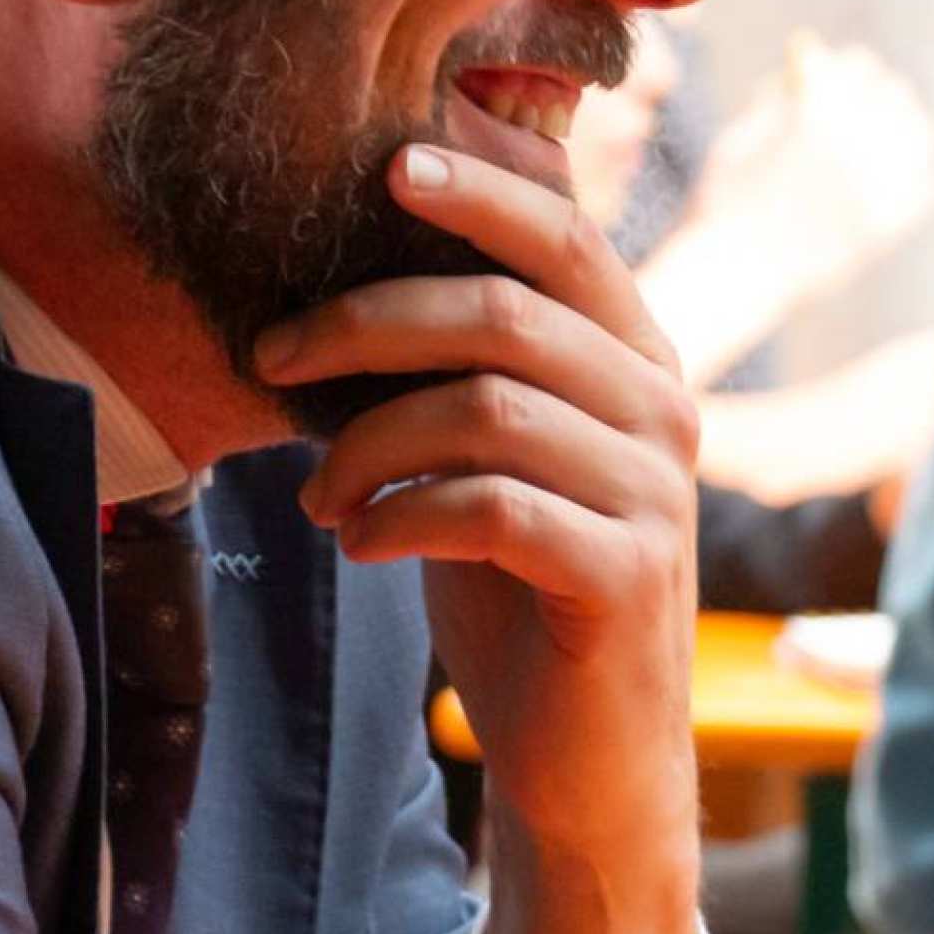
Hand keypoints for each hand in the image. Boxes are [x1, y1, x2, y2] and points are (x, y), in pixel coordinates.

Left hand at [260, 145, 700, 933]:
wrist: (585, 767)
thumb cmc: (522, 600)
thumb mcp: (496, 463)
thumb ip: (467, 371)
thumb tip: (343, 279)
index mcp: (637, 363)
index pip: (568, 238)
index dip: (483, 189)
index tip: (387, 166)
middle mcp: (663, 412)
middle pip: (505, 312)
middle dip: (366, 319)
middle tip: (270, 356)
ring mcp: (652, 495)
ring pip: (486, 407)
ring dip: (366, 442)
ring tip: (317, 497)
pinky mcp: (622, 577)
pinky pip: (492, 506)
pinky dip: (401, 513)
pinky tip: (359, 541)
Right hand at [687, 33, 933, 282]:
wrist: (736, 274)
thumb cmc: (726, 201)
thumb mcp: (742, 133)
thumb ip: (778, 94)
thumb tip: (811, 57)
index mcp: (821, 107)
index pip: (859, 65)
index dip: (846, 69)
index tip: (843, 76)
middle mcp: (860, 139)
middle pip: (895, 93)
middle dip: (875, 94)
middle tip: (866, 105)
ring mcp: (883, 183)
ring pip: (918, 135)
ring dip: (901, 129)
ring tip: (881, 143)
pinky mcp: (893, 223)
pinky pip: (923, 183)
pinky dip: (912, 176)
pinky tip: (890, 181)